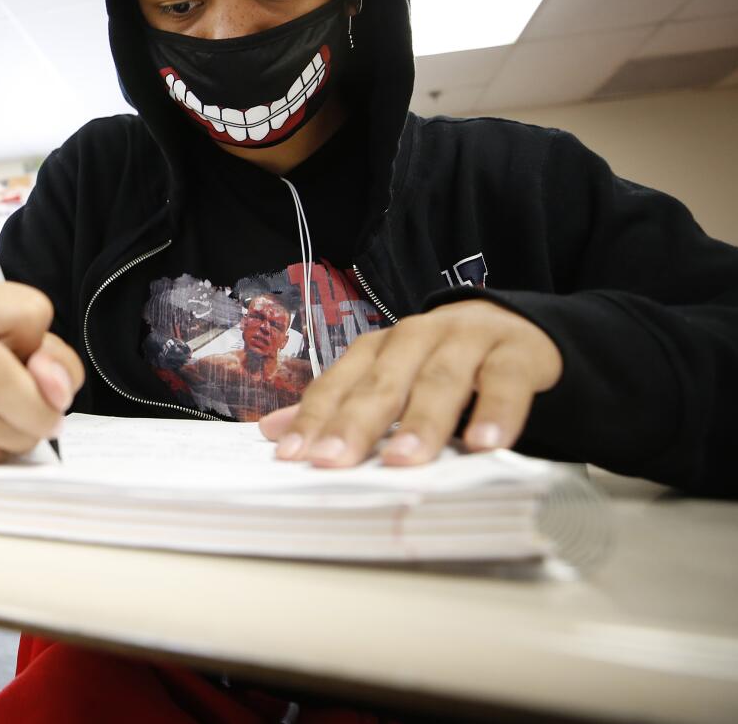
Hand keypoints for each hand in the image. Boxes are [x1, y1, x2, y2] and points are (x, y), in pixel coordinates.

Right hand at [0, 276, 84, 463]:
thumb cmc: (2, 353)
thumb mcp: (38, 343)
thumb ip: (57, 361)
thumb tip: (52, 390)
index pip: (27, 317)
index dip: (48, 348)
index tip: (40, 361)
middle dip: (33, 406)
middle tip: (52, 422)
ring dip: (19, 434)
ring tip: (19, 424)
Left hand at [259, 299, 561, 467]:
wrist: (519, 331)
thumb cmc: (443, 365)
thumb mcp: (391, 380)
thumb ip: (339, 406)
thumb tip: (273, 433)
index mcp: (379, 348)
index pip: (339, 383)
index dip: (314, 418)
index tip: (291, 456)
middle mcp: (417, 336)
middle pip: (382, 381)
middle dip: (356, 423)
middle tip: (335, 461)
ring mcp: (469, 339)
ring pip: (441, 378)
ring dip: (423, 421)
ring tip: (406, 459)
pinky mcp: (518, 351)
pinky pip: (505, 380)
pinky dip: (497, 411)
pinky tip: (487, 444)